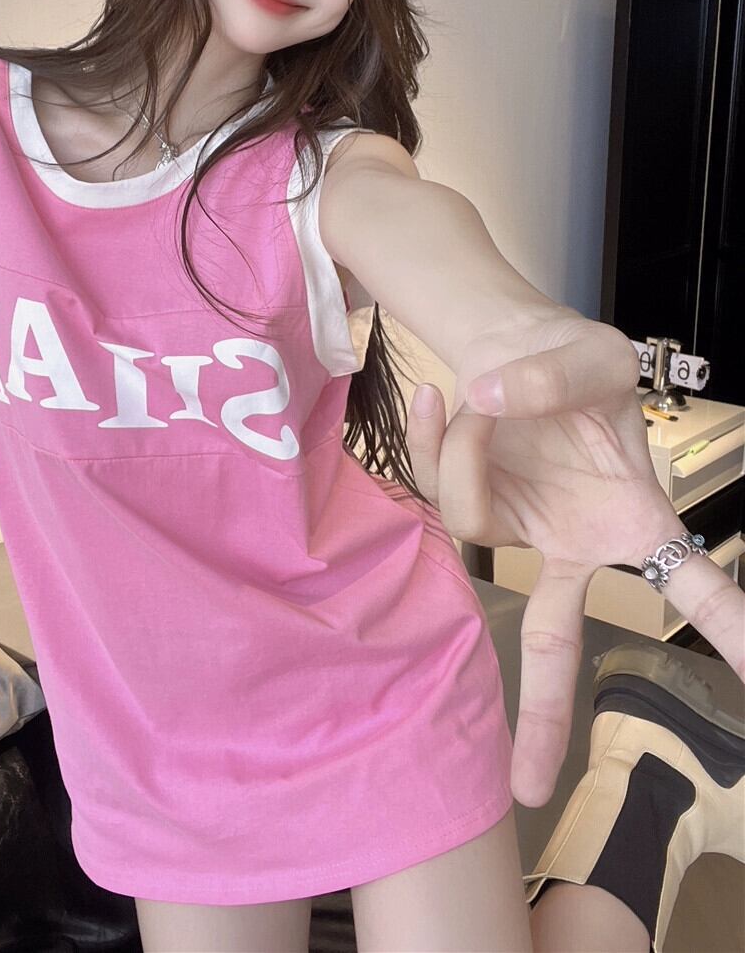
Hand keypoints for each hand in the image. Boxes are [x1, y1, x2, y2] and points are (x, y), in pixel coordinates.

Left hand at [404, 309, 744, 807]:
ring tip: (484, 395)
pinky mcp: (459, 506)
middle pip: (555, 641)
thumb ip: (548, 380)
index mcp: (632, 517)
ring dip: (465, 447)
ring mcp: (510, 531)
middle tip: (532, 792)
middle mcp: (571, 543)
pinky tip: (430, 397)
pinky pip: (428, 485)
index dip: (726, 631)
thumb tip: (484, 402)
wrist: (516, 349)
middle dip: (545, 714)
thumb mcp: (587, 358)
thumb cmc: (577, 365)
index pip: (691, 585)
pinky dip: (426, 437)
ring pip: (468, 516)